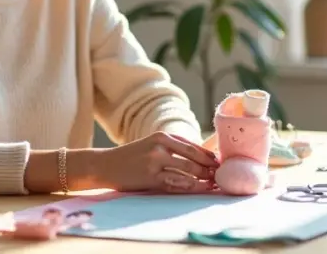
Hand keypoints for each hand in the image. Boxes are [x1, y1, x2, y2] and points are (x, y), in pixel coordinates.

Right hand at [99, 131, 219, 192]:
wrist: (105, 165)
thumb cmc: (131, 157)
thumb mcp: (151, 145)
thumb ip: (172, 149)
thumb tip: (200, 157)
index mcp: (162, 136)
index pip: (193, 146)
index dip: (208, 156)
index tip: (220, 163)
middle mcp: (160, 146)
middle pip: (194, 157)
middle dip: (209, 168)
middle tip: (220, 175)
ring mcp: (155, 161)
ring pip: (188, 170)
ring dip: (204, 178)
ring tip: (213, 184)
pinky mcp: (150, 177)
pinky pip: (176, 183)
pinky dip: (190, 186)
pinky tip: (199, 189)